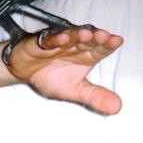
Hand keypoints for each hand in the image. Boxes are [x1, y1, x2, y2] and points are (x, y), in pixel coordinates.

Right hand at [6, 26, 123, 114]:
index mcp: (87, 55)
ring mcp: (60, 42)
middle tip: (104, 36)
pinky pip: (50, 40)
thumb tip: (118, 108)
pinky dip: (56, 39)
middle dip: (96, 38)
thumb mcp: (75, 90)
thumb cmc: (52, 77)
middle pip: (88, 40)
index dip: (109, 44)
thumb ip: (96, 97)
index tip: (117, 41)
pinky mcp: (42, 42)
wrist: (24, 73)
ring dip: (78, 35)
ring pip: (71, 36)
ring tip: (87, 34)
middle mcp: (76, 46)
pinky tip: (62, 39)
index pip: (100, 49)